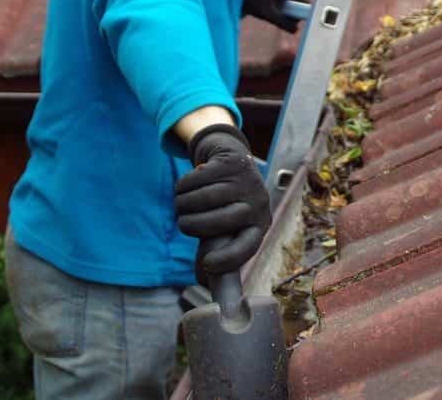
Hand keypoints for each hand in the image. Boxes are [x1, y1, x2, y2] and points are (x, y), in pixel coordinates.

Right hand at [174, 124, 270, 282]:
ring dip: (181, 205)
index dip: (228, 259)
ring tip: (182, 205)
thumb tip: (203, 282)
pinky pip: (193, 181)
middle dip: (190, 225)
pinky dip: (181, 187)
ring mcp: (246, 181)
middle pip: (216, 222)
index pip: (247, 247)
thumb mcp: (228, 225)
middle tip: (183, 223)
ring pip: (200, 200)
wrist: (232, 159)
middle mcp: (258, 203)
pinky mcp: (230, 163)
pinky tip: (185, 187)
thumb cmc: (226, 202)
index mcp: (260, 225)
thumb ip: (215, 248)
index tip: (207, 264)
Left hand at [242, 0, 307, 32]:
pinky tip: (269, 12)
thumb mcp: (268, 15)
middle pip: (298, 4)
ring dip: (285, 13)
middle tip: (281, 21)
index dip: (304, 13)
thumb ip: (283, 23)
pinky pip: (283, 2)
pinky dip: (279, 9)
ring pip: (290, 4)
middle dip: (292, 15)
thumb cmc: (252, 0)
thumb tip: (296, 31)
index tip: (295, 22)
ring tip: (272, 16)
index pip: (305, 2)